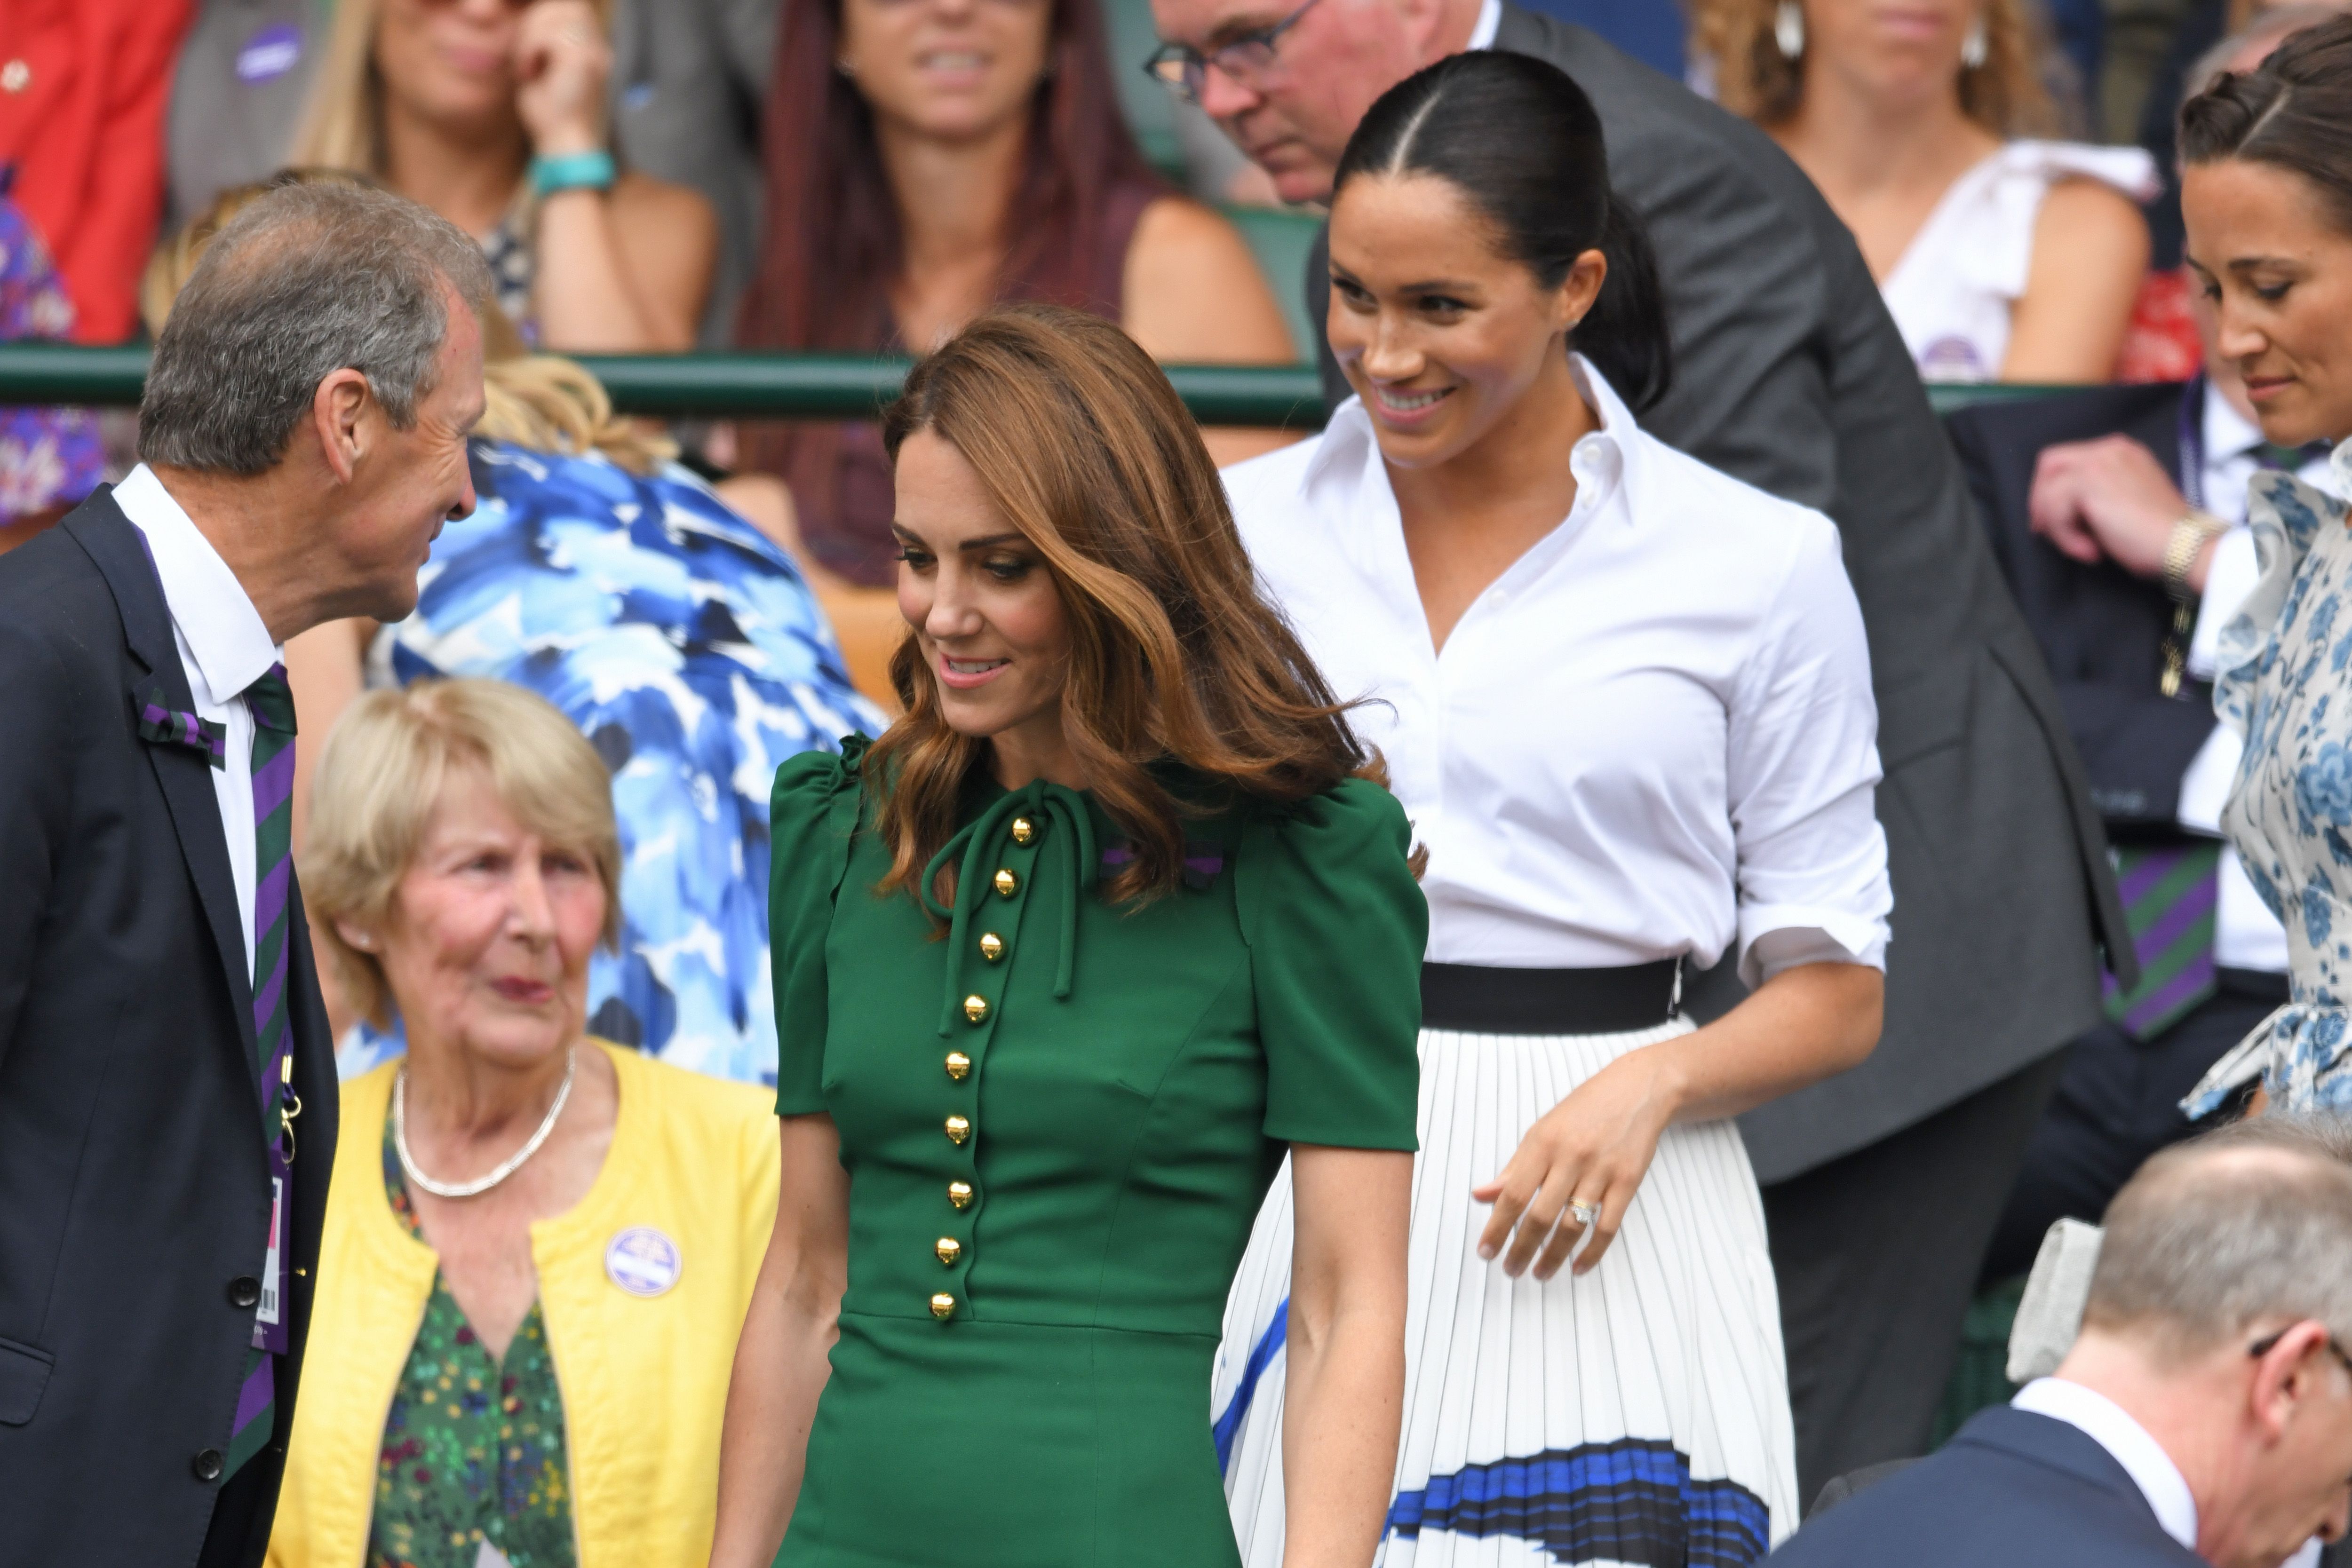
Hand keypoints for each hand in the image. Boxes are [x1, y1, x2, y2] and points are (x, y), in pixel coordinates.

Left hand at [515, 0, 610, 157]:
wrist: (566, 150)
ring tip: (526, 67)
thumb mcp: (542, 72)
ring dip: (531, 36)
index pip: (569, 10)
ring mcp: (596, 53)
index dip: (542, 18)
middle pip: (564, 7)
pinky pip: (552, 33)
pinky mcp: (586, 61)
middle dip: (534, 24)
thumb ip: (542, 43)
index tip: (527, 50)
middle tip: (524, 59)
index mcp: (593, 50)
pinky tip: (529, 73)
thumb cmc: (551, 119)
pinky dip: (531, 48)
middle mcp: (600, 48)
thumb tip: (528, 18)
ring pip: (558, 14)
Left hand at [1470, 1048, 1675, 1279]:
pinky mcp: (1628, 1181)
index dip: (1496, 1227)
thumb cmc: (1585, 1110)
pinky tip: (1578, 1268)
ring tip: (1539, 1274)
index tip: (1485, 1251)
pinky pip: (1607, 1227)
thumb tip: (1481, 1195)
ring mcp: (1601, 1171)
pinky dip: (1592, 1253)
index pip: (1512, 1194)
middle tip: (1510, 1271)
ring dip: (1553, 1256)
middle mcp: (1571, 1157)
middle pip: (1540, 1215)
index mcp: (1543, 1143)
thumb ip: (1514, 1167)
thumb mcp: (1542, 1131)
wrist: (1638, 1089)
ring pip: (1573, 1226)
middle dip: (1521, 1249)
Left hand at [2027, 435, 2196, 584]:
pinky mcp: (2089, 483)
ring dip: (2058, 527)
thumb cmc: (2159, 534)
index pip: (2065, 460)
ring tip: (2087, 547)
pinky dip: (2065, 537)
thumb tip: (2054, 510)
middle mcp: (2108, 449)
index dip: (2051, 490)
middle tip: (2049, 532)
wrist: (2185, 545)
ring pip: (2048, 492)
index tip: (2052, 521)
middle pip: (2049, 464)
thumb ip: (2094, 495)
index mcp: (2119, 451)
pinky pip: (2053, 510)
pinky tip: (2092, 550)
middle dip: (2042, 501)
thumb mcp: (2122, 503)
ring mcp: (2098, 462)